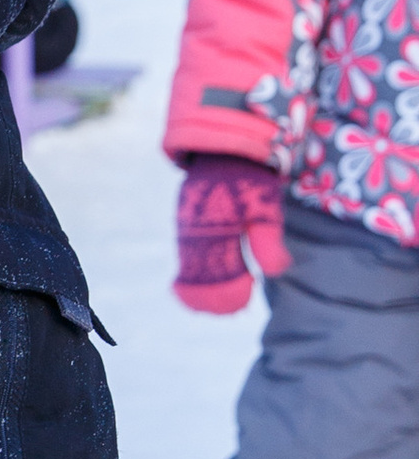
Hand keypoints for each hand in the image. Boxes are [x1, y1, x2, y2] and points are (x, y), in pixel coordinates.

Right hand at [173, 156, 289, 314]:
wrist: (225, 148)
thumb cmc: (252, 179)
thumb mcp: (267, 208)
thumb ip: (269, 242)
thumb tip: (274, 274)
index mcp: (219, 229)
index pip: (221, 272)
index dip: (229, 293)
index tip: (241, 306)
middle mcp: (197, 230)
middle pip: (201, 274)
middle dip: (214, 295)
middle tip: (231, 311)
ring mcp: (186, 225)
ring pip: (190, 265)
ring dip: (201, 286)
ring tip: (213, 304)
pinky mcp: (184, 221)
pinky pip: (185, 253)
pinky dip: (191, 270)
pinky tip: (198, 282)